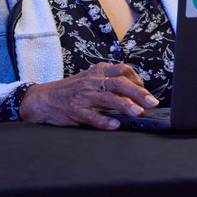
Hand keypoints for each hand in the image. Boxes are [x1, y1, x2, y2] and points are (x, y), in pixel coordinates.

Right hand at [18, 62, 157, 129]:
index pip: (123, 70)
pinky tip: (115, 125)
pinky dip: (104, 121)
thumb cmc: (72, 90)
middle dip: (138, 93)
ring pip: (108, 98)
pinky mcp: (75, 111)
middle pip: (119, 83)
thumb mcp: (92, 79)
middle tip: (152, 102)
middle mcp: (92, 82)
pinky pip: (92, 116)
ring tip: (139, 112)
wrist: (44, 98)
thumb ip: (111, 83)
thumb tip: (137, 93)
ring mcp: (83, 96)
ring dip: (125, 105)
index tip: (147, 92)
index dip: (137, 81)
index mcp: (98, 72)